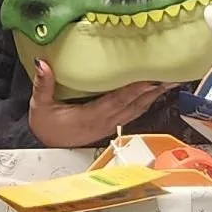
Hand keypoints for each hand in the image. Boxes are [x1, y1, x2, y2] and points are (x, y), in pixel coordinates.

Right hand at [26, 58, 176, 146]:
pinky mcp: (110, 125)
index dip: (135, 89)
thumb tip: (42, 64)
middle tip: (172, 76)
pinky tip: (154, 93)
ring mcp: (109, 125)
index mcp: (90, 116)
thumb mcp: (39, 106)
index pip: (117, 100)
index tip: (152, 78)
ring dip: (154, 96)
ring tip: (169, 81)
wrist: (45, 147)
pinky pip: (133, 113)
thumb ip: (43, 85)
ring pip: (137, 109)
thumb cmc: (44, 126)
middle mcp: (104, 121)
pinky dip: (145, 102)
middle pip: (135, 104)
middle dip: (154, 90)